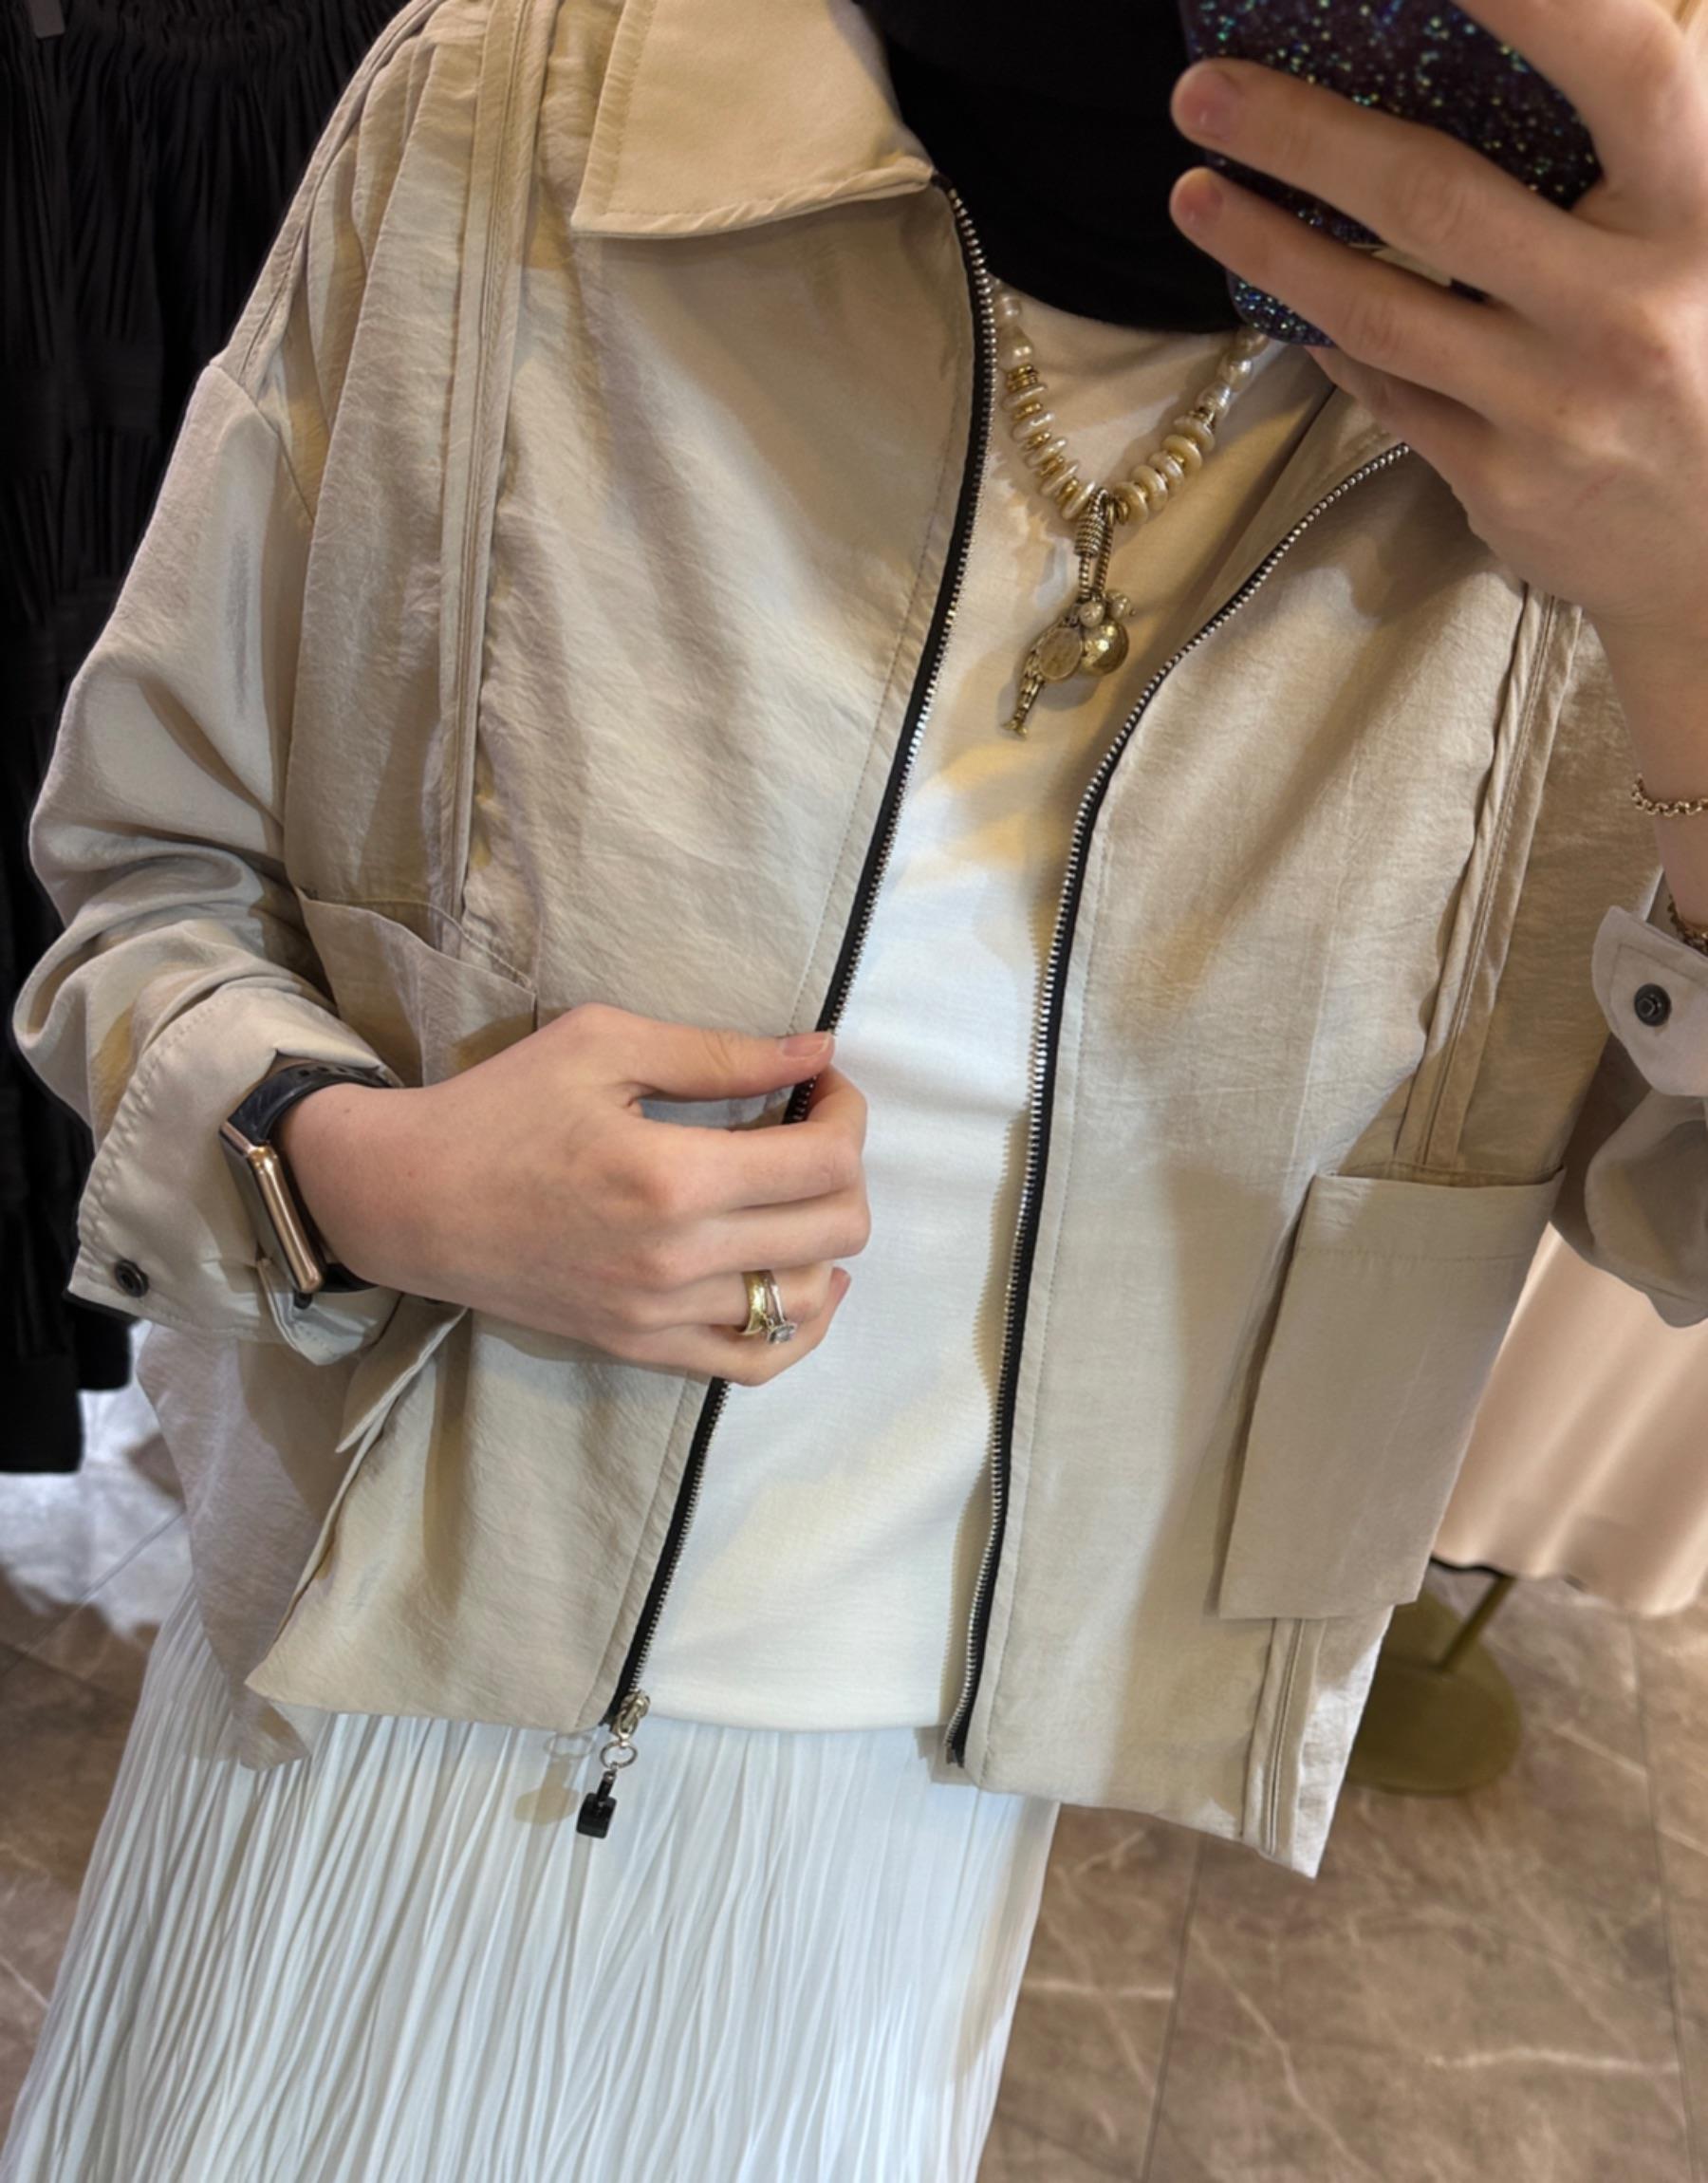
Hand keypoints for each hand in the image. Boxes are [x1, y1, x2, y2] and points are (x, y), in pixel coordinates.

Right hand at [275, 1006, 867, 1385]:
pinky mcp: (641, 1347)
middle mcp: (677, 1260)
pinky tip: (802, 1278)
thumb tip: (818, 1053)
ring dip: (828, 1240)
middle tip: (810, 1129)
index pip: (826, 1160)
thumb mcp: (604, 1045)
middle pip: (836, 1229)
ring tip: (797, 1195)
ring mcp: (661, 1316)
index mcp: (671, 1176)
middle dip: (846, 1167)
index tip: (821, 1084)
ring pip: (809, 1300)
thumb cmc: (500, 1108)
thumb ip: (720, 1053)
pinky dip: (800, 1326)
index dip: (848, 1113)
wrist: (410, 1200)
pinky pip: (756, 1363)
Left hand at [1165, 0, 1707, 664]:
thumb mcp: (1704, 233)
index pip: (1623, 69)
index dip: (1535, 1)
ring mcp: (1557, 405)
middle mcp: (1628, 307)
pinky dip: (1326, 335)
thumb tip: (1508, 42)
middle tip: (1203, 90)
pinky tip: (1274, 290)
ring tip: (1195, 191)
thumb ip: (1635, 145)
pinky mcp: (1503, 482)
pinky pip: (1388, 389)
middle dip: (1302, 134)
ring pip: (1378, 309)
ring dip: (1268, 245)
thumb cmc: (1707, 351)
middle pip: (1436, 196)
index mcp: (1701, 211)